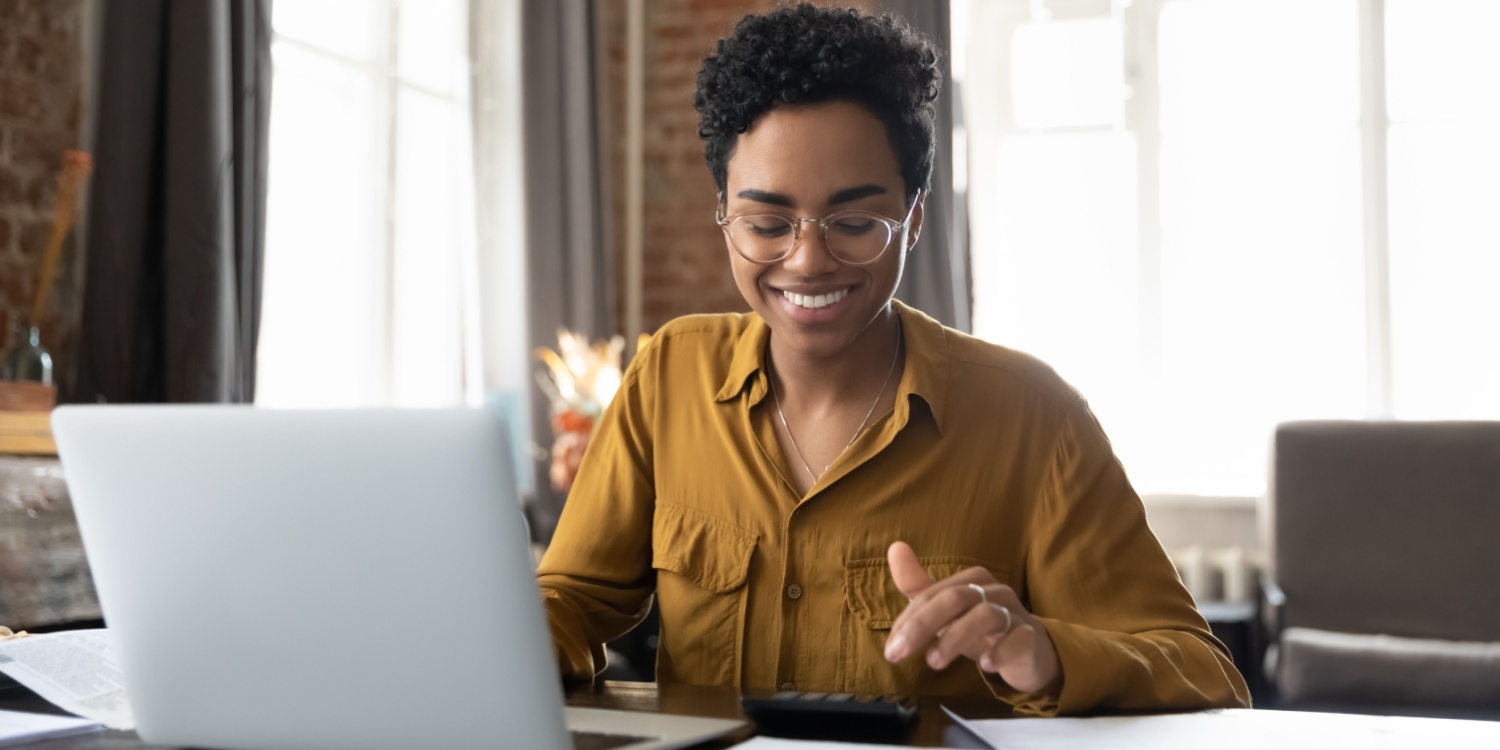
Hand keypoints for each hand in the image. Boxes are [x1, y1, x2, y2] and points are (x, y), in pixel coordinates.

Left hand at [883, 541, 1062, 694]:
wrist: (1031, 653)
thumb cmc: (982, 629)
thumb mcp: (948, 612)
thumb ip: (919, 586)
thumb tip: (895, 547)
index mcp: (971, 580)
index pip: (932, 595)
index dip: (908, 620)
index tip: (891, 649)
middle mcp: (993, 591)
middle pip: (955, 598)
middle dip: (922, 625)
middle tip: (897, 654)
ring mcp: (1015, 612)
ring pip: (984, 615)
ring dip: (955, 639)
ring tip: (933, 663)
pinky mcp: (1031, 637)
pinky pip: (1018, 638)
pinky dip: (1000, 651)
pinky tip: (985, 665)